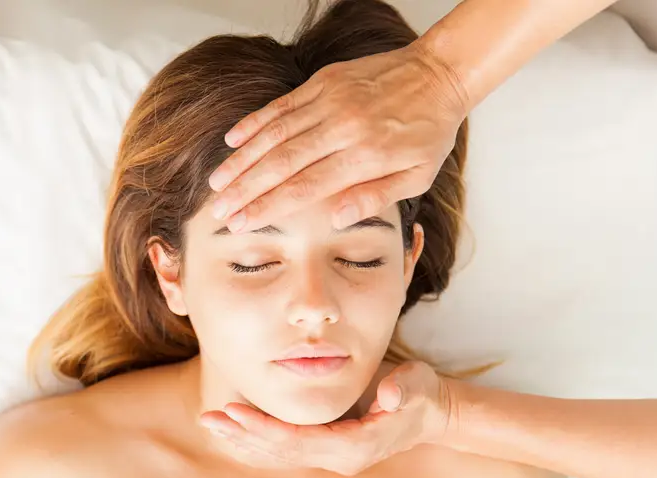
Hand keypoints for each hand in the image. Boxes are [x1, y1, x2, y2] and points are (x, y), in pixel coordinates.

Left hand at [199, 361, 456, 475]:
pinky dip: (259, 439)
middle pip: (282, 451)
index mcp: (354, 446)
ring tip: (211, 423)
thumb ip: (405, 390)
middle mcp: (338, 458)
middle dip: (244, 435)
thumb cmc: (424, 396)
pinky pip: (286, 448)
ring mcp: (331, 456)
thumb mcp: (421, 386)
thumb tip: (390, 395)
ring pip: (280, 453)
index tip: (235, 412)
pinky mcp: (326, 447)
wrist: (432, 414)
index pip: (299, 441)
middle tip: (208, 419)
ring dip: (245, 438)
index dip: (265, 428)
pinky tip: (235, 428)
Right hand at [207, 41, 468, 231]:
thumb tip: (335, 220)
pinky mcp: (324, 81)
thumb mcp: (417, 177)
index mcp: (365, 155)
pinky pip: (282, 105)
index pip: (304, 188)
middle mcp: (343, 127)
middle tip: (218, 211)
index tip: (240, 224)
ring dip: (241, 161)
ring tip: (217, 184)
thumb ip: (375, 198)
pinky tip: (232, 141)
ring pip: (274, 134)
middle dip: (244, 190)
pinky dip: (255, 122)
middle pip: (281, 163)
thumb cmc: (428, 132)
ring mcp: (331, 100)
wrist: (439, 74)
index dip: (267, 207)